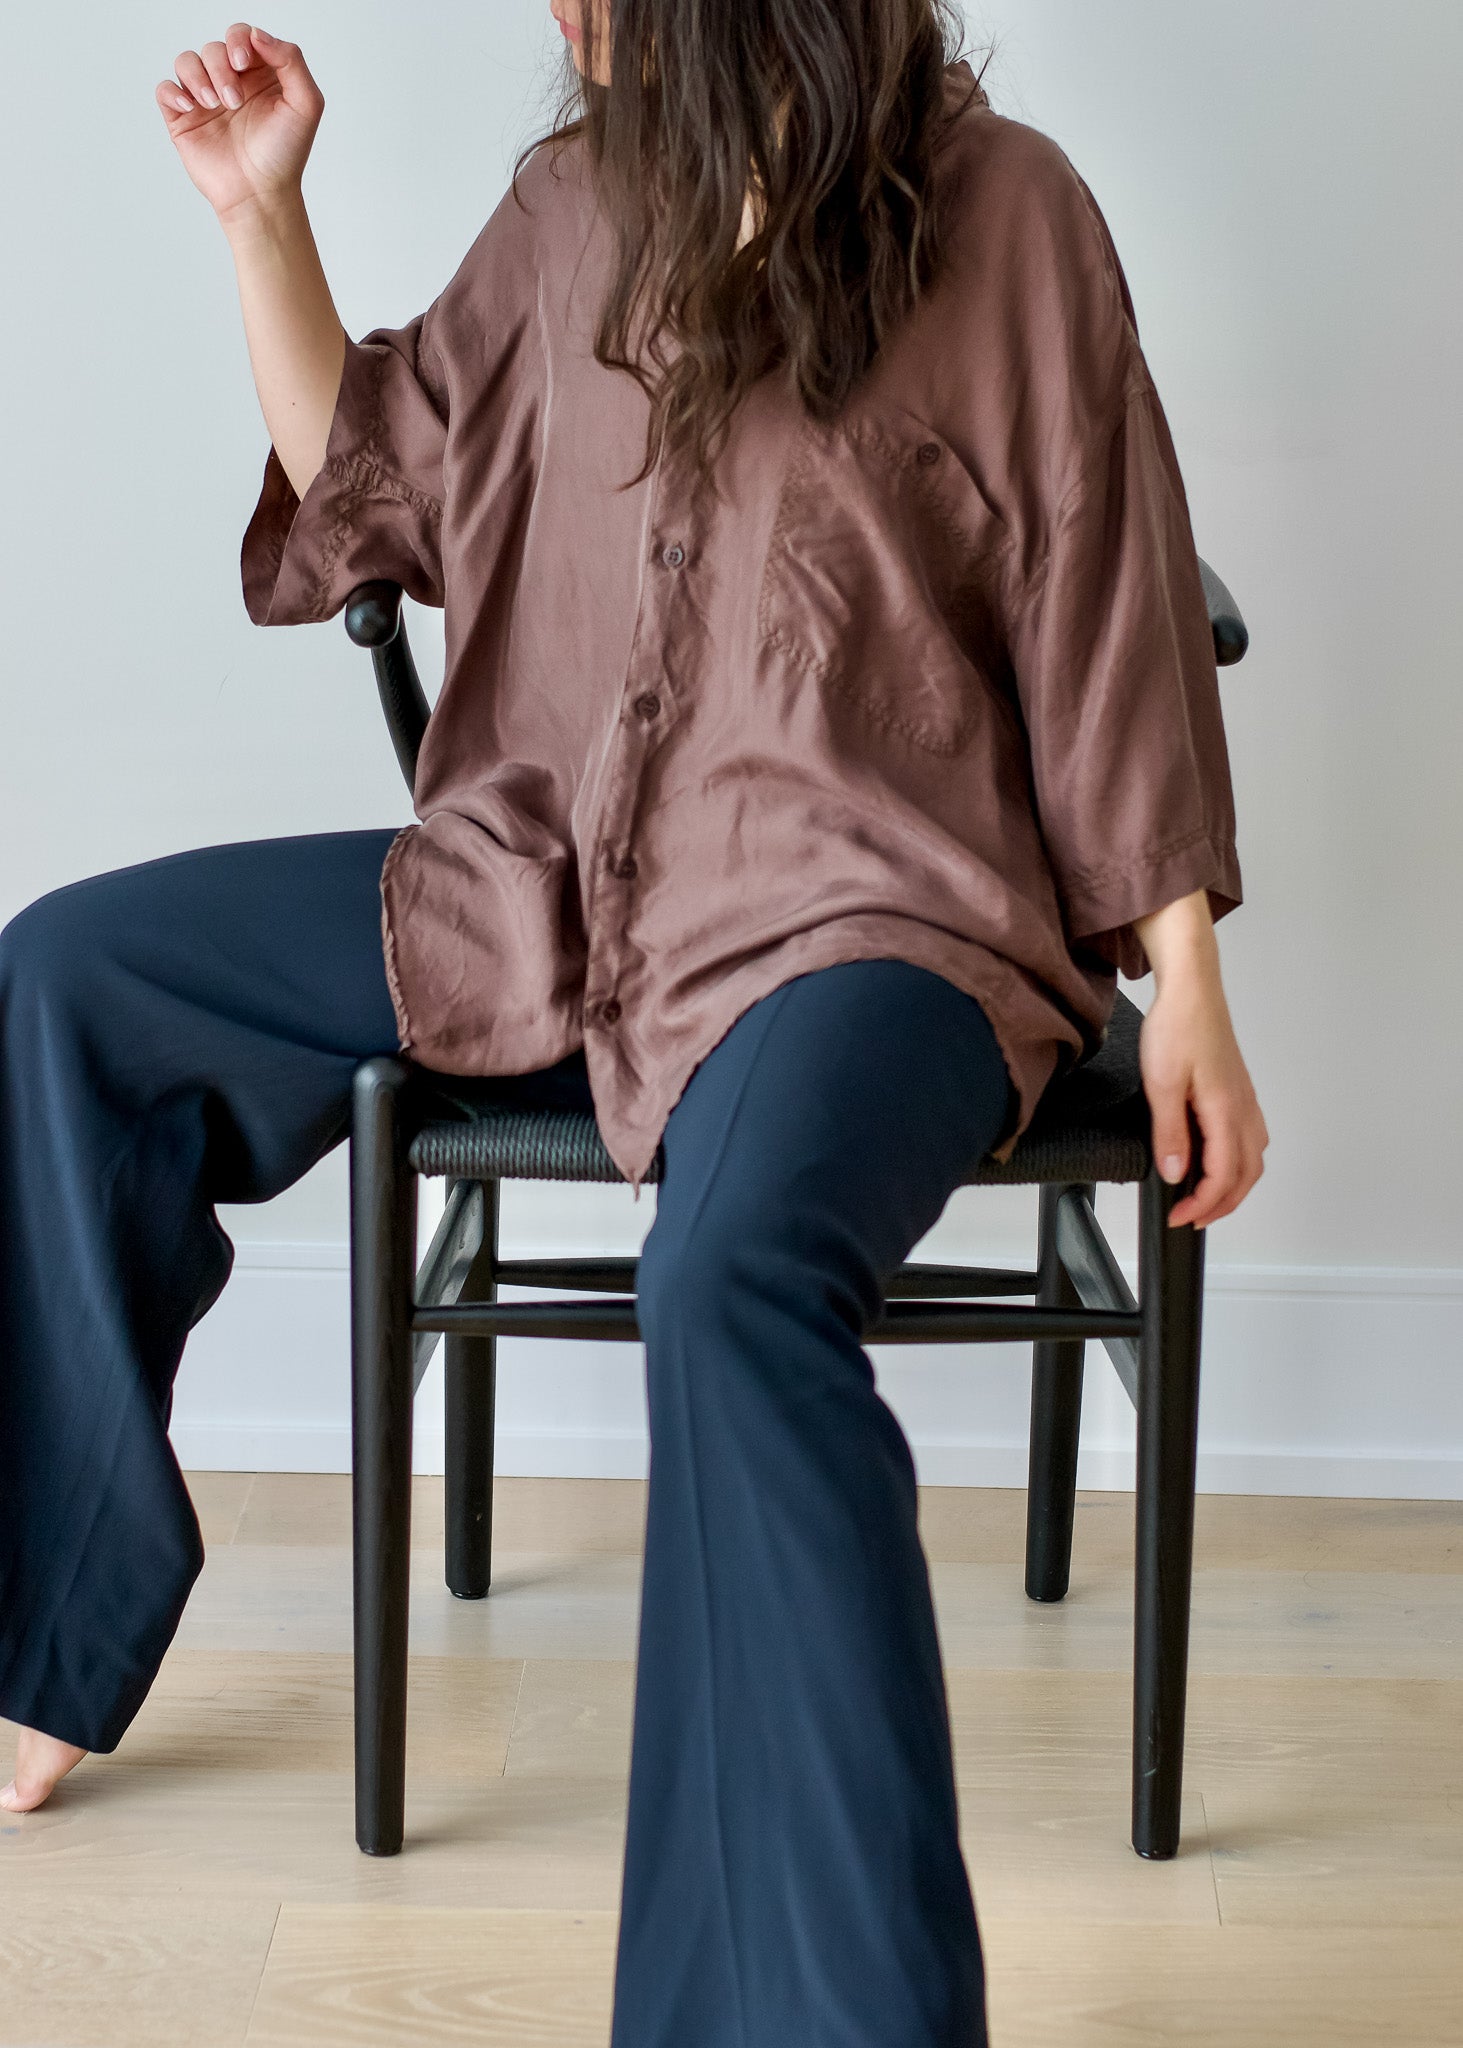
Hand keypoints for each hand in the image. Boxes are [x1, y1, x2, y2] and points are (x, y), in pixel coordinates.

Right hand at [156, 24, 323, 223]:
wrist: (260, 195)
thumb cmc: (285, 154)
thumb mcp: (306, 104)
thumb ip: (292, 61)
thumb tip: (258, 35)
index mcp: (259, 74)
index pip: (241, 36)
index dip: (239, 40)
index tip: (243, 63)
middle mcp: (231, 82)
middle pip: (214, 48)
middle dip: (221, 67)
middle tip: (234, 101)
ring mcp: (205, 99)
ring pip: (187, 61)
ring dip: (198, 77)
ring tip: (215, 105)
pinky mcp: (183, 118)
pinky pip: (164, 88)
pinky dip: (173, 92)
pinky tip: (191, 107)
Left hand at [1131, 888, 1268, 1229]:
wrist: (1192, 990)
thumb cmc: (1178, 1027)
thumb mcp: (1161, 1083)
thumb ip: (1170, 1133)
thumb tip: (1177, 1174)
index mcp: (1225, 1112)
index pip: (1224, 1176)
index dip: (1203, 1205)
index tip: (1179, 1217)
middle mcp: (1243, 1110)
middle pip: (1246, 1175)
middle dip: (1222, 1204)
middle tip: (1193, 1219)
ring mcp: (1245, 1101)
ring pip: (1252, 1159)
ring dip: (1233, 1186)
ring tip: (1205, 1198)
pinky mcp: (1239, 1092)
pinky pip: (1249, 1138)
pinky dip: (1237, 1162)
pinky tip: (1216, 1160)